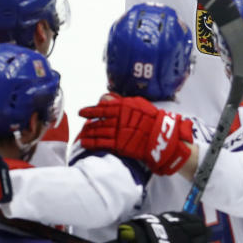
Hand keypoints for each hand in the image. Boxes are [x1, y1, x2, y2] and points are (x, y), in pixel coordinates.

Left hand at [79, 95, 193, 174]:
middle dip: (88, 124)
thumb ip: (119, 101)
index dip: (90, 111)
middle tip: (82, 126)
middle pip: (98, 121)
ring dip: (87, 134)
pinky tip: (84, 143)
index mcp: (121, 107)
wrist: (161, 135)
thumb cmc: (152, 118)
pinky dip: (91, 143)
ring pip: (97, 132)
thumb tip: (103, 98)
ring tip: (81, 136)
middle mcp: (117, 119)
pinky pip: (101, 143)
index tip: (81, 112)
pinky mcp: (119, 145)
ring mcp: (117, 132)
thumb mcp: (136, 103)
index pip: (101, 108)